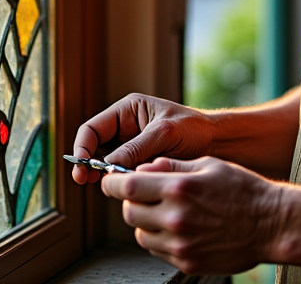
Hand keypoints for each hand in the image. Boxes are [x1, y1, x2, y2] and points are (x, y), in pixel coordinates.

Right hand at [71, 94, 215, 184]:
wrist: (218, 145)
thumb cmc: (194, 129)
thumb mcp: (165, 133)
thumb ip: (136, 147)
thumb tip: (107, 165)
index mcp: (127, 111)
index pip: (92, 128)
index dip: (82, 146)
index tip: (82, 164)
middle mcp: (125, 130)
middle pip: (94, 148)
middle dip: (88, 164)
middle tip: (85, 180)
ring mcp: (131, 149)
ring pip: (105, 165)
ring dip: (104, 175)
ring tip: (108, 185)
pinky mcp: (140, 166)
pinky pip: (122, 175)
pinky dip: (121, 182)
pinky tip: (126, 188)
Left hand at [101, 157, 284, 274]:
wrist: (271, 224)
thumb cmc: (243, 189)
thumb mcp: (208, 164)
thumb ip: (171, 166)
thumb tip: (142, 168)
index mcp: (179, 189)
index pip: (127, 187)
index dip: (112, 182)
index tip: (111, 180)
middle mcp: (175, 219)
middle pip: (129, 212)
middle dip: (131, 201)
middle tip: (146, 195)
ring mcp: (180, 245)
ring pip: (140, 234)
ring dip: (145, 222)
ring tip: (167, 212)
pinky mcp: (187, 263)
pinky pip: (158, 251)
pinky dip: (161, 239)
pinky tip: (180, 227)